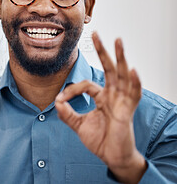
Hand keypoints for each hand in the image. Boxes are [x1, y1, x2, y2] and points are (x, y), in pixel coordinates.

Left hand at [55, 32, 146, 183]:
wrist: (110, 157)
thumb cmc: (99, 140)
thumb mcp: (78, 125)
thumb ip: (67, 113)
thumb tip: (56, 101)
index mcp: (101, 97)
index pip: (86, 85)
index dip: (71, 90)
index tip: (60, 100)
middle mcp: (112, 95)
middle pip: (108, 68)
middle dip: (102, 51)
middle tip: (96, 33)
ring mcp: (121, 101)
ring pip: (122, 75)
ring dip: (120, 57)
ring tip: (118, 41)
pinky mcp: (127, 110)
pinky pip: (133, 94)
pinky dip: (134, 82)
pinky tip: (132, 69)